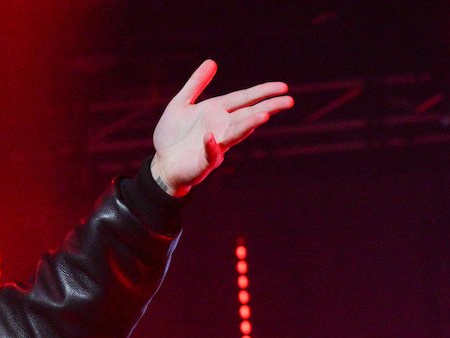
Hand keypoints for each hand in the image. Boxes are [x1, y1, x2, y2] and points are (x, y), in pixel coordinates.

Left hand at [151, 60, 293, 196]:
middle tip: (289, 101)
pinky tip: (211, 137)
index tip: (283, 86)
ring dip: (248, 125)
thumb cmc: (172, 135)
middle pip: (248, 115)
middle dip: (267, 107)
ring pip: (235, 134)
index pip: (244, 99)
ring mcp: (215, 145)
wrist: (160, 164)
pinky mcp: (203, 162)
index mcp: (217, 111)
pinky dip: (211, 146)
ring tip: (264, 116)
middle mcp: (221, 127)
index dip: (262, 92)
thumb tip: (212, 61)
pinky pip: (209, 153)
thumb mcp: (180, 104)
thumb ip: (195, 84)